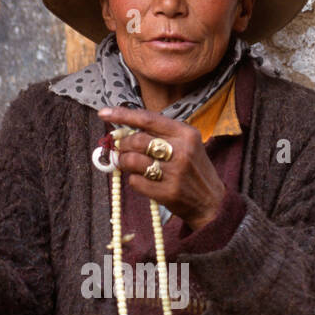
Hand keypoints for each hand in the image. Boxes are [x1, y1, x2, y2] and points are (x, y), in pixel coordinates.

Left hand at [98, 107, 225, 229]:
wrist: (211, 201)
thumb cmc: (193, 169)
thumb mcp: (186, 144)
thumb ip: (160, 135)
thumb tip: (124, 130)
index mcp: (186, 133)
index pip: (148, 118)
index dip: (123, 114)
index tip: (103, 113)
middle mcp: (182, 150)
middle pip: (137, 140)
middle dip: (123, 145)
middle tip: (122, 150)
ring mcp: (175, 172)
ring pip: (133, 161)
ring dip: (123, 163)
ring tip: (127, 165)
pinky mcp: (168, 192)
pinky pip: (136, 182)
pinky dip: (133, 180)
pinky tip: (142, 180)